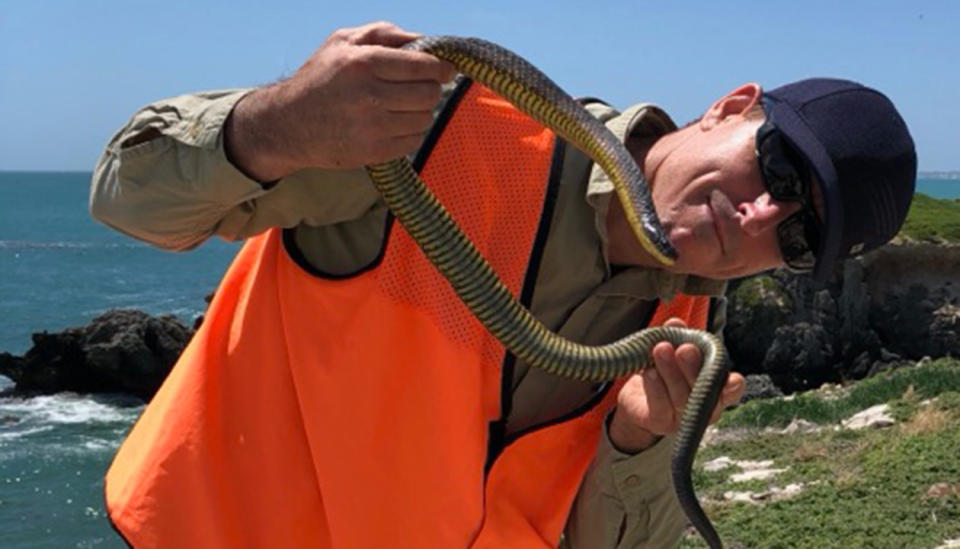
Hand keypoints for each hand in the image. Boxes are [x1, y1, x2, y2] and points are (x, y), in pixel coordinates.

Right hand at [225, 21, 456, 181]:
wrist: (288, 124)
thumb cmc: (320, 77)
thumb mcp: (342, 41)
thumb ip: (384, 33)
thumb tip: (424, 40)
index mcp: (363, 63)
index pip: (422, 66)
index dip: (441, 68)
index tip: (445, 69)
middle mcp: (369, 96)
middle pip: (429, 93)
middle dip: (431, 88)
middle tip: (420, 87)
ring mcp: (372, 127)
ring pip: (424, 118)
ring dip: (420, 111)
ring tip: (401, 106)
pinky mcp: (373, 152)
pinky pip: (413, 141)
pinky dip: (410, 132)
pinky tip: (394, 124)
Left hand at [608, 318, 744, 452]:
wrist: (637, 394)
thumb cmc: (663, 368)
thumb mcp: (671, 348)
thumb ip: (677, 336)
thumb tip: (675, 323)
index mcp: (714, 387)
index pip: (730, 390)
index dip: (734, 386)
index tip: (733, 380)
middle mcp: (704, 406)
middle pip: (702, 390)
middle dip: (694, 368)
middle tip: (685, 349)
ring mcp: (683, 417)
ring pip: (680, 396)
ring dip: (670, 371)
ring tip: (660, 350)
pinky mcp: (661, 422)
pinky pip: (659, 405)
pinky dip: (654, 386)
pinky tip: (648, 371)